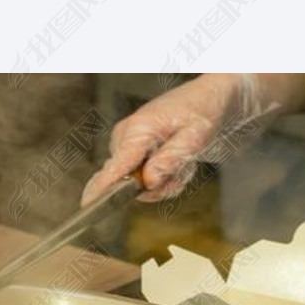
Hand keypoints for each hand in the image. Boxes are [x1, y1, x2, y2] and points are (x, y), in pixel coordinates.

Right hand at [82, 75, 265, 204]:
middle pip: (128, 183)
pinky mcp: (137, 151)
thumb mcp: (195, 138)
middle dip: (158, 186)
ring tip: (185, 164)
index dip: (102, 188)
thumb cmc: (206, 110)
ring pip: (139, 185)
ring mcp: (130, 144)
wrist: (217, 98)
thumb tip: (147, 183)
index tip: (87, 206)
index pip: (115, 166)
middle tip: (183, 170)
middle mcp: (127, 136)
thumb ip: (169, 161)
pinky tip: (180, 163)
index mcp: (138, 129)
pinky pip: (146, 180)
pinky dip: (166, 178)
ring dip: (166, 183)